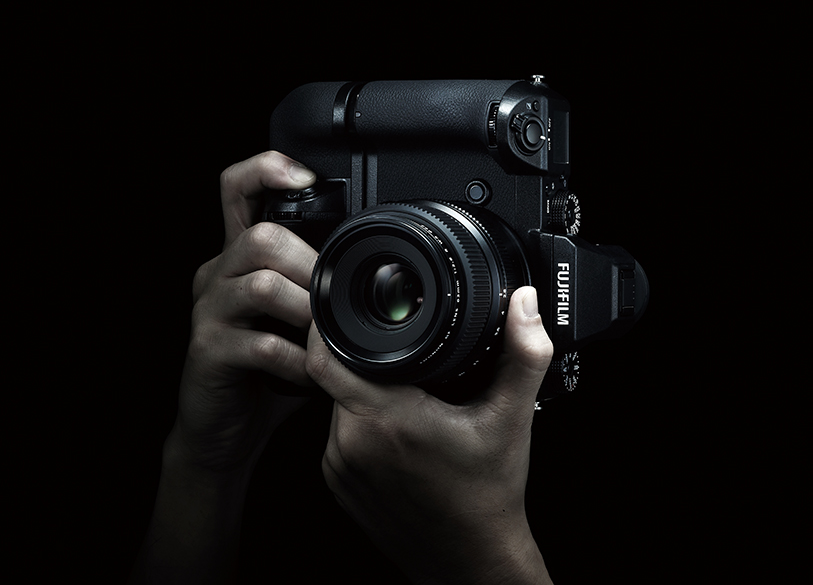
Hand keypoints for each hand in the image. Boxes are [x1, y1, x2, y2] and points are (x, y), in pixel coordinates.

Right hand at [129, 151, 319, 583]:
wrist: (225, 428)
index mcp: (238, 258)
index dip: (265, 170)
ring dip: (309, 312)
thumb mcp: (295, 321)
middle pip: (262, 237)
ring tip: (329, 339)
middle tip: (339, 302)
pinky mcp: (206, 350)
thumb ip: (321, 290)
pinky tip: (311, 377)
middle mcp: (217, 275)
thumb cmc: (268, 370)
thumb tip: (380, 272)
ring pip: (262, 285)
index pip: (235, 190)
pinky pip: (260, 344)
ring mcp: (208, 311)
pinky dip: (296, 361)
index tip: (306, 177)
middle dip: (313, 266)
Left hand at [306, 286, 554, 584]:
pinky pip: (337, 432)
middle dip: (362, 357)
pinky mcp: (338, 482)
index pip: (327, 358)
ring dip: (361, 389)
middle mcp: (351, 444)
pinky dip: (359, 419)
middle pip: (335, 375)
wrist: (470, 560)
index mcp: (387, 420)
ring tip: (403, 391)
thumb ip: (523, 356)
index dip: (331, 326)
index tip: (352, 310)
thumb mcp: (511, 420)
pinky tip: (394, 426)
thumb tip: (524, 305)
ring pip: (336, 403)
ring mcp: (340, 466)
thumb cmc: (487, 496)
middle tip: (400, 354)